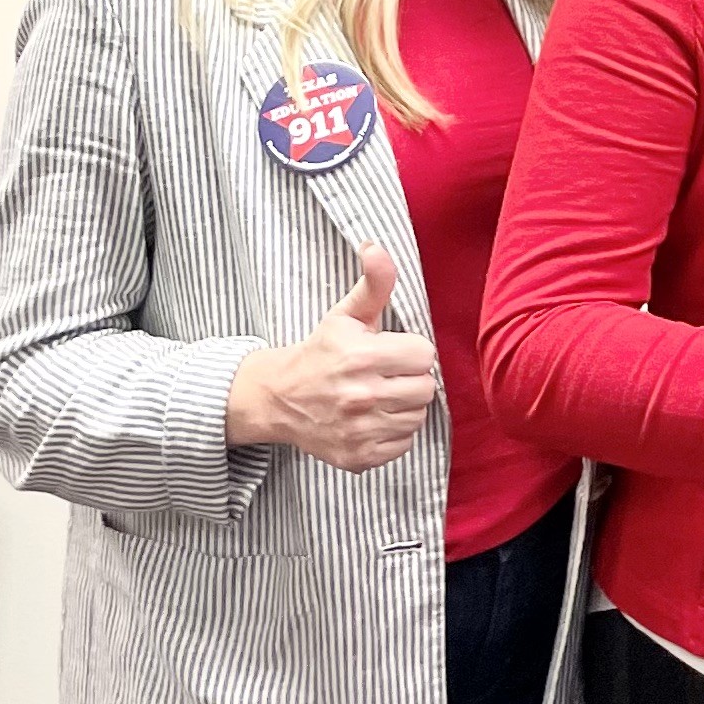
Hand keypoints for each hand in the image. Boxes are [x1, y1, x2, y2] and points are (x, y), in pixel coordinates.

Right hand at [225, 244, 439, 474]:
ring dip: (403, 407)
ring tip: (380, 396)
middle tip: (386, 375)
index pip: (425, 355)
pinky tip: (373, 419)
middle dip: (409, 379)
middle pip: (425, 389)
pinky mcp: (357, 458)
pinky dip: (393, 434)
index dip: (410, 352)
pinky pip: (402, 445)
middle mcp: (360, 396)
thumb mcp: (345, 315)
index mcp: (361, 357)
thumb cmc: (320, 352)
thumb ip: (373, 282)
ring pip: (417, 418)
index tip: (390, 352)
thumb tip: (376, 245)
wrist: (278, 398)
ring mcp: (358, 431)